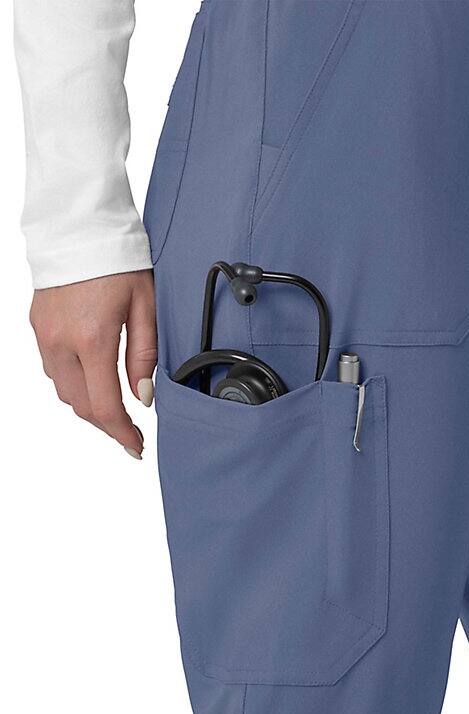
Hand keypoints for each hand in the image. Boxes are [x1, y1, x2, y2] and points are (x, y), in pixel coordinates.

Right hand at [29, 271, 156, 458]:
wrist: (79, 227)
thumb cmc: (119, 262)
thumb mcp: (146, 307)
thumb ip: (145, 355)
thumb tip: (143, 396)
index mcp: (92, 340)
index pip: (105, 405)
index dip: (121, 433)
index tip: (136, 446)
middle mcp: (61, 343)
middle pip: (81, 405)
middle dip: (106, 425)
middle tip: (129, 434)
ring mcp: (44, 335)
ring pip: (63, 390)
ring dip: (89, 405)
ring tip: (115, 410)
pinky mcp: (37, 326)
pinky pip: (53, 369)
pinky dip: (74, 384)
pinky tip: (93, 380)